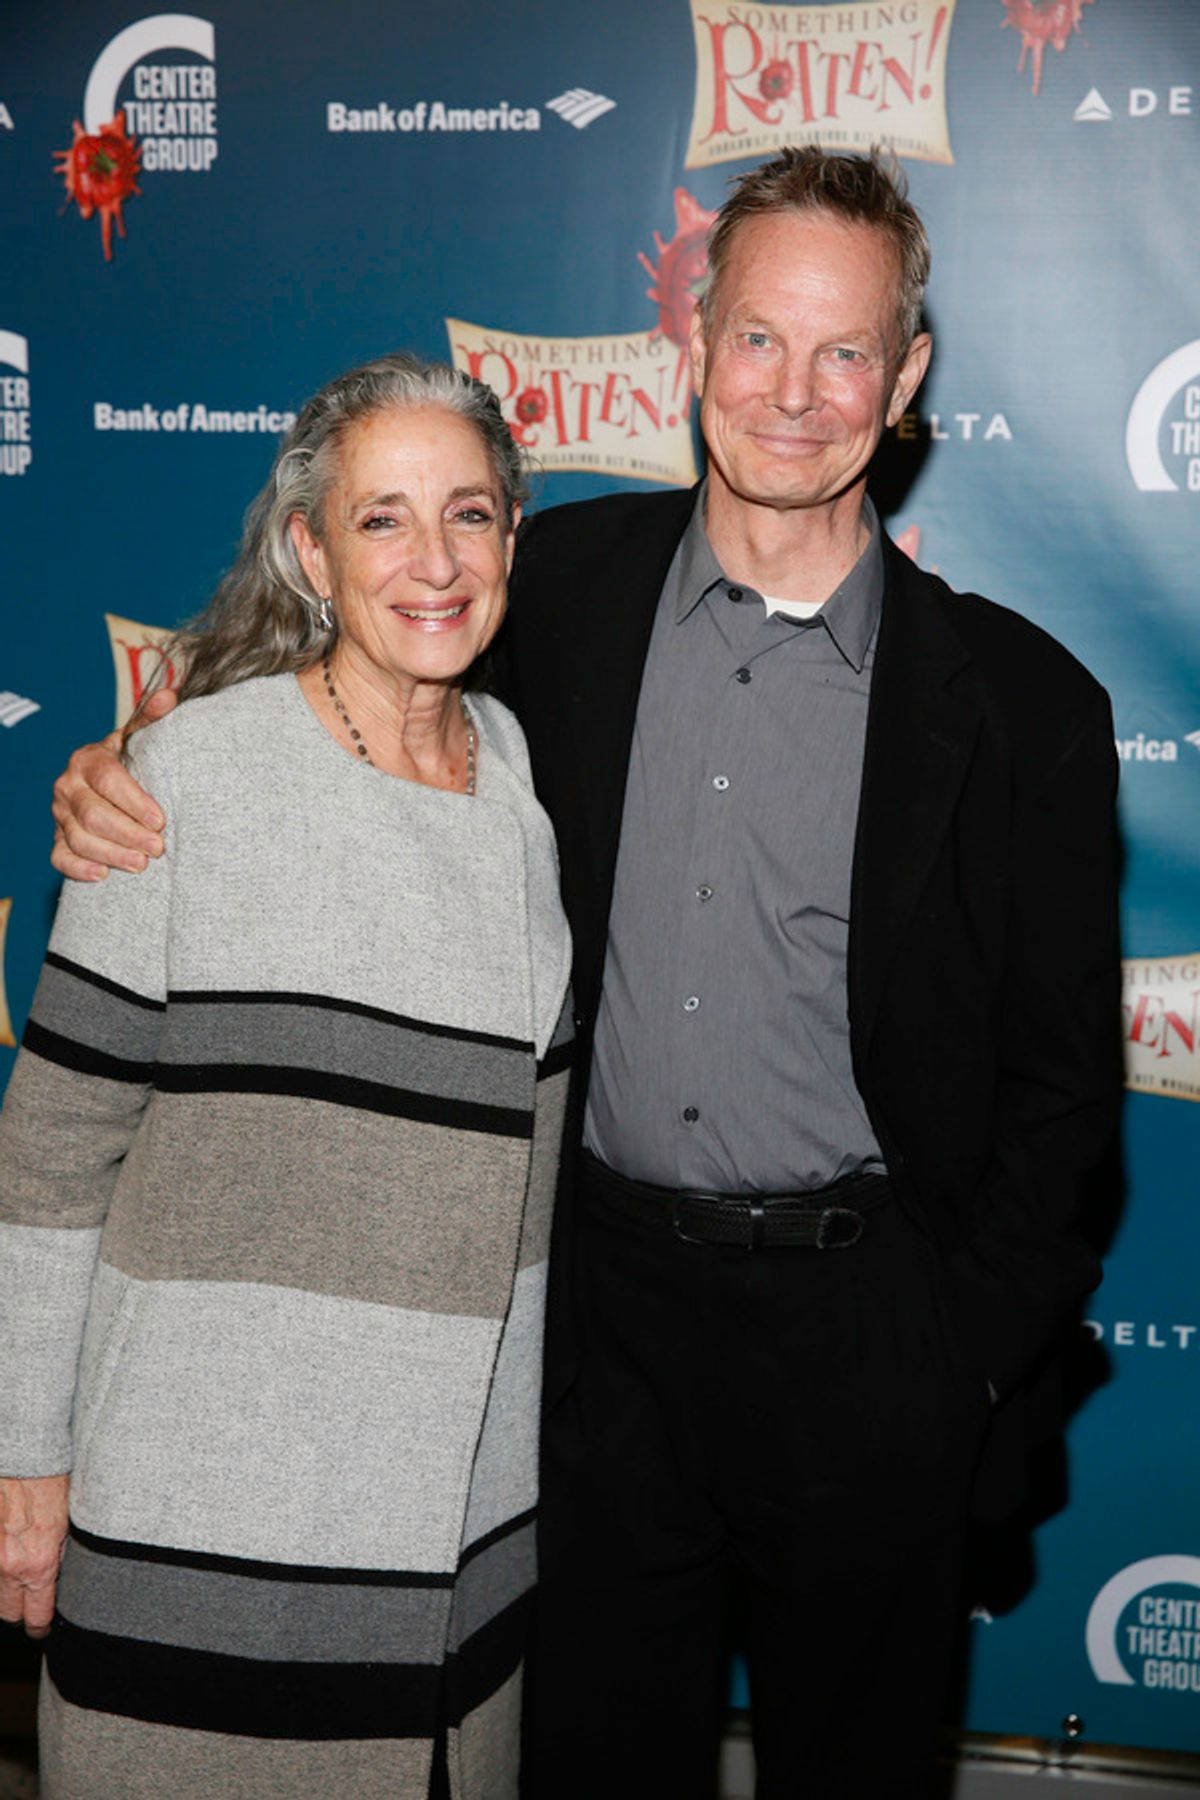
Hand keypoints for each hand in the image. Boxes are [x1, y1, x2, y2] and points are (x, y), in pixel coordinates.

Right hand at [0, 1474, 69, 1637]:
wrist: (26, 1459)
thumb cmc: (51, 1484)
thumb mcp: (68, 1526)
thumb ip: (59, 1558)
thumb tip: (56, 1581)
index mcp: (38, 1566)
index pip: (36, 1616)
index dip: (40, 1625)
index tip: (41, 1626)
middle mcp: (8, 1567)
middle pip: (8, 1612)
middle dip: (19, 1611)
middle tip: (28, 1604)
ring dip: (3, 1589)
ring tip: (16, 1579)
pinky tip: (7, 1558)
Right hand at [50, 686, 176, 880]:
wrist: (101, 782)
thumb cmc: (127, 761)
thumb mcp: (137, 739)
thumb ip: (152, 719)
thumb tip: (169, 696)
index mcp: (87, 759)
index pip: (108, 780)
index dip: (134, 802)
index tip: (161, 819)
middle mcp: (68, 786)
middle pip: (93, 814)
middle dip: (128, 833)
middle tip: (158, 848)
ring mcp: (59, 815)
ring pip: (79, 839)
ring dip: (112, 854)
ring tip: (142, 864)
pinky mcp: (57, 839)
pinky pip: (60, 857)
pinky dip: (79, 868)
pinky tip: (104, 875)